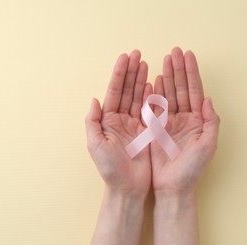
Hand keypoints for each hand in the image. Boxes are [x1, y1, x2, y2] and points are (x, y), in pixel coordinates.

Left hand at [85, 50, 152, 196]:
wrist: (128, 187)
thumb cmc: (109, 169)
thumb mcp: (95, 145)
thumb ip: (93, 121)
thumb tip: (95, 99)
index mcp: (108, 120)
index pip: (114, 92)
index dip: (119, 75)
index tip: (125, 58)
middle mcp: (120, 119)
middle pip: (127, 91)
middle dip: (131, 72)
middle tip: (138, 54)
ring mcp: (134, 124)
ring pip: (138, 97)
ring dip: (141, 80)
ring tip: (146, 63)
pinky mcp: (147, 131)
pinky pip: (149, 110)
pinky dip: (151, 96)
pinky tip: (153, 84)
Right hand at [151, 47, 219, 196]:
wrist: (172, 187)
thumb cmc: (192, 169)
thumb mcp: (208, 146)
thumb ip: (211, 122)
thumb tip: (208, 99)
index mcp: (197, 121)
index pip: (194, 91)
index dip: (191, 73)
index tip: (188, 55)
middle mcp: (184, 118)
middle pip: (181, 88)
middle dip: (178, 69)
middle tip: (174, 51)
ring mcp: (169, 122)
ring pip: (168, 94)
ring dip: (167, 76)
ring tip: (165, 60)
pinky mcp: (156, 128)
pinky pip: (155, 107)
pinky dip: (154, 93)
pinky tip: (154, 80)